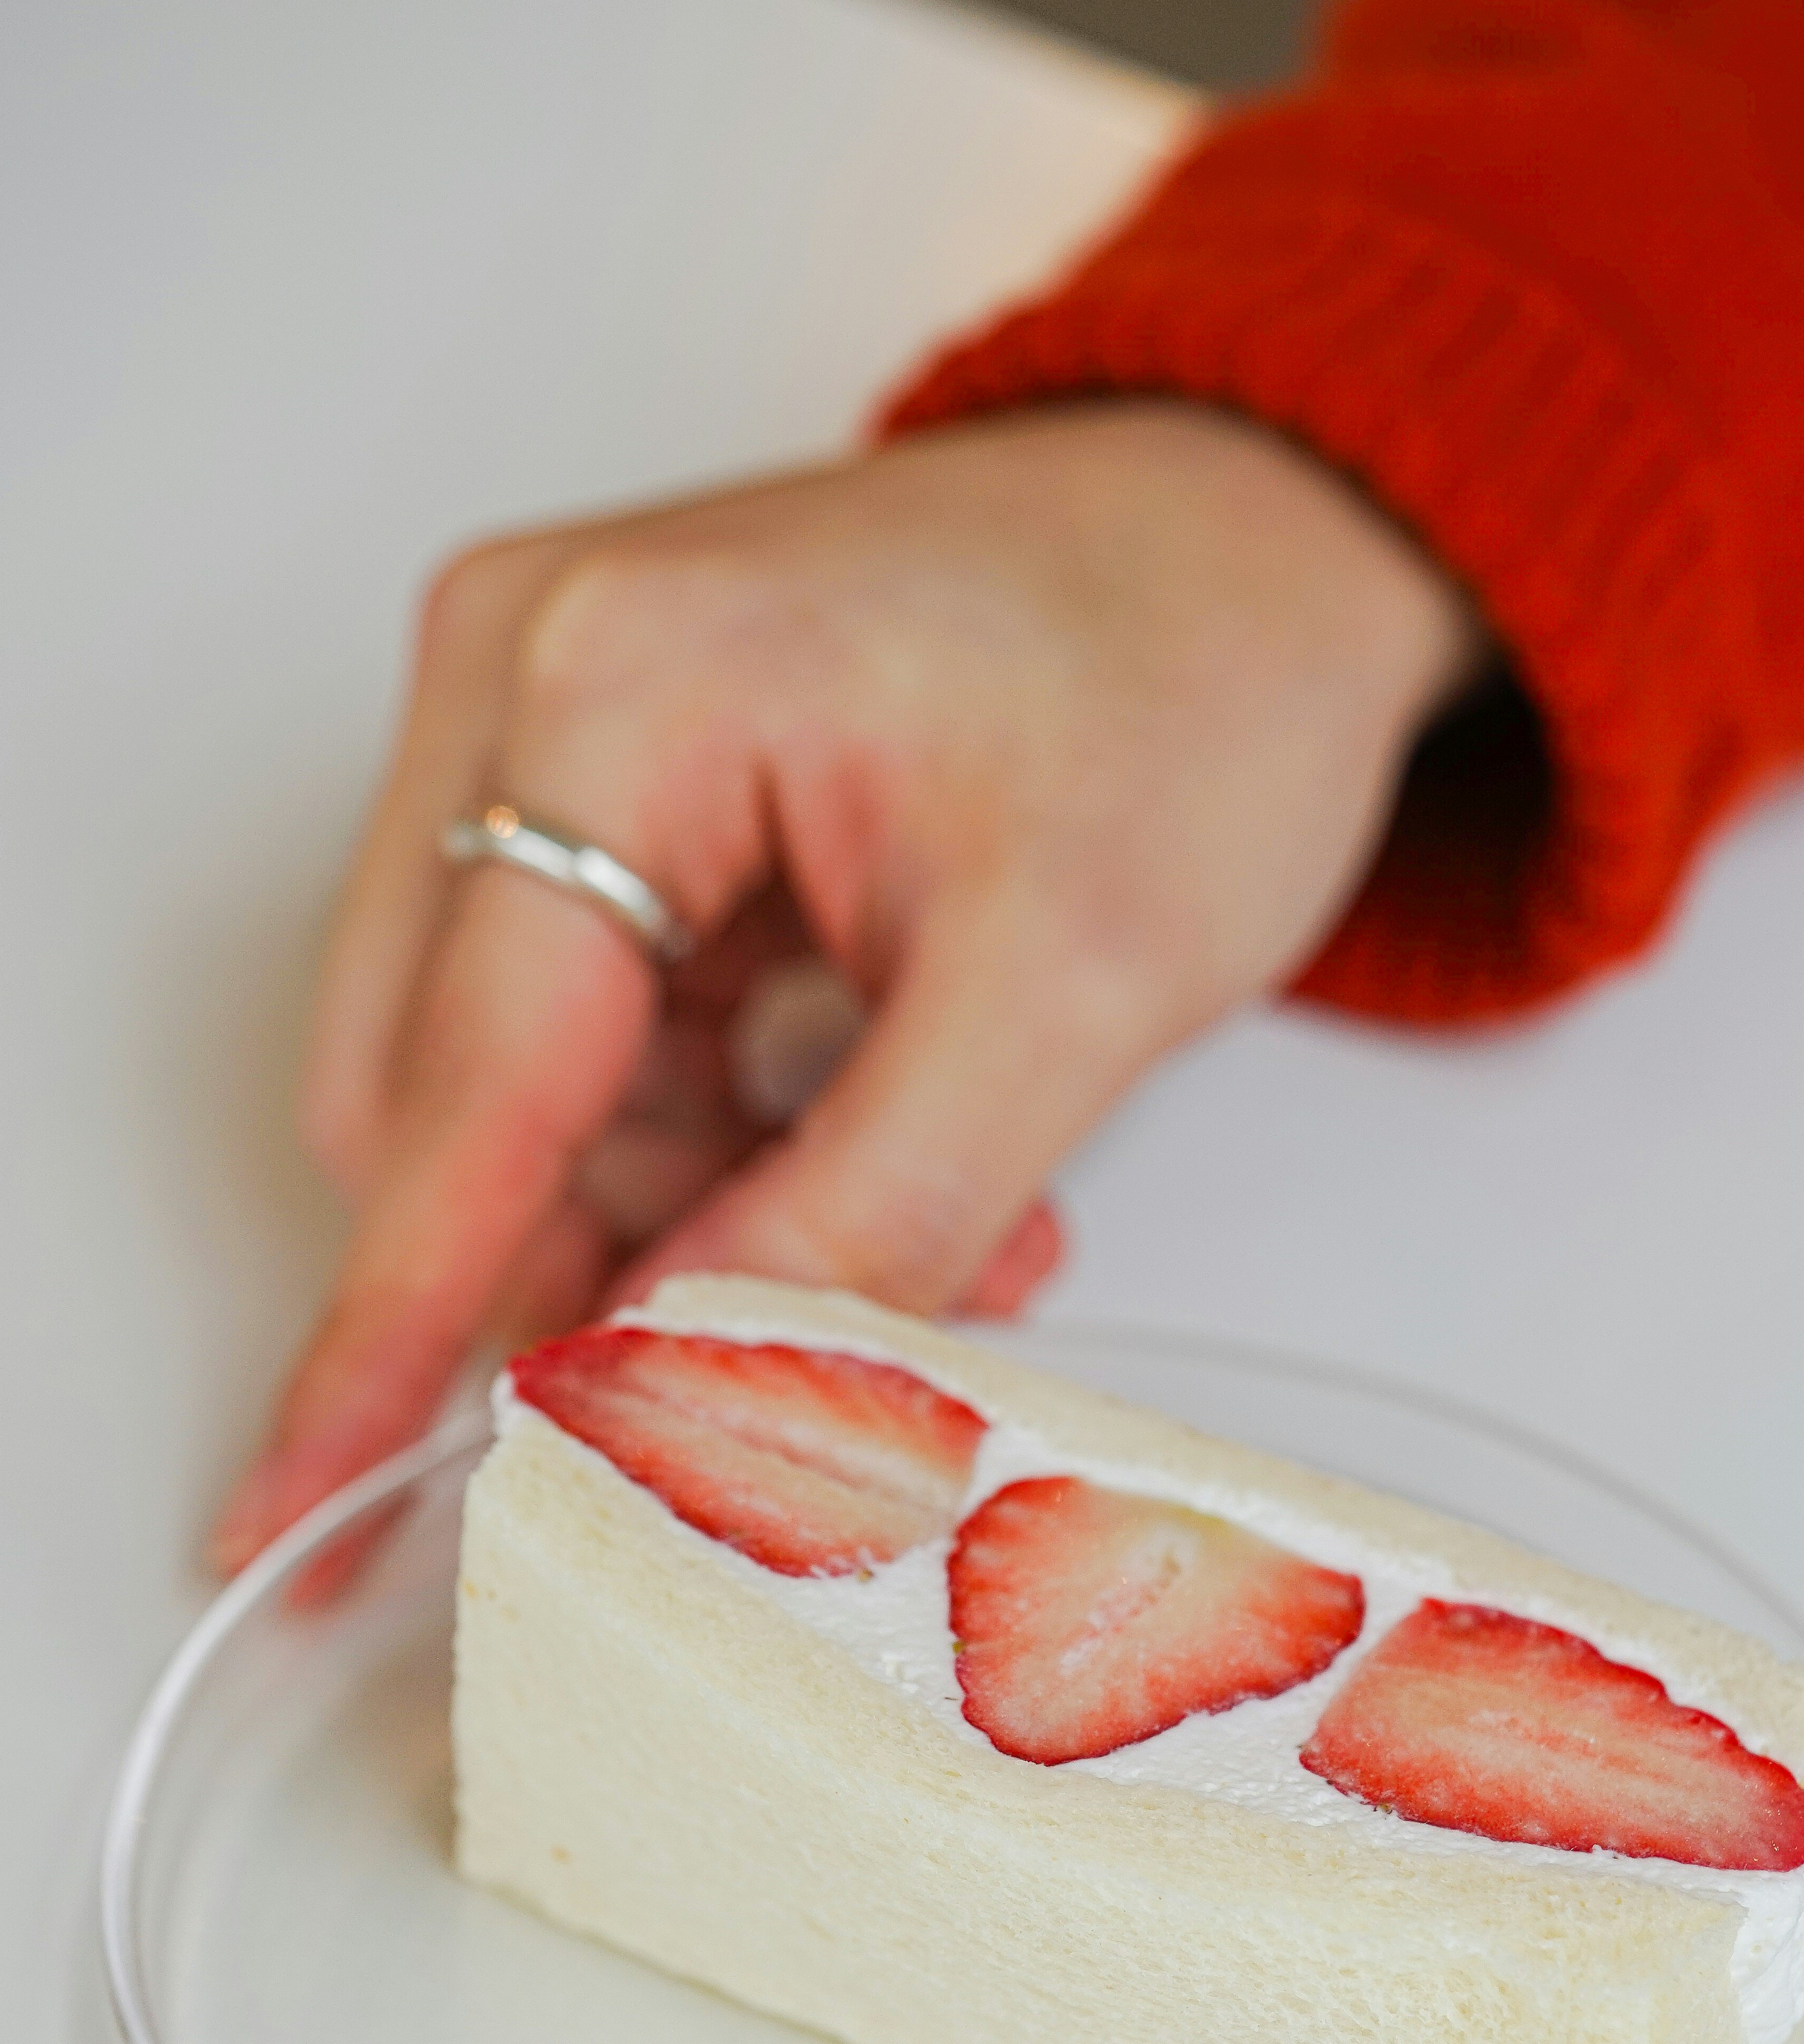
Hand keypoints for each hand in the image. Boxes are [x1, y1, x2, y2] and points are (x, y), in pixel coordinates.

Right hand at [212, 400, 1484, 1572]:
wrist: (1264, 540)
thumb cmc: (1200, 678)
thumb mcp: (1072, 981)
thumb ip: (871, 1206)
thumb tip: (674, 1386)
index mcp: (612, 687)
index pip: (467, 1086)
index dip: (397, 1327)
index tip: (299, 1503)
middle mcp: (519, 684)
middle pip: (450, 1101)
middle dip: (615, 1263)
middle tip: (810, 1359)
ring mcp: (545, 728)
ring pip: (529, 1098)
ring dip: (707, 1211)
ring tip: (957, 1223)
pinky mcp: (609, 789)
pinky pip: (599, 1041)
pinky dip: (729, 1140)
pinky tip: (894, 1143)